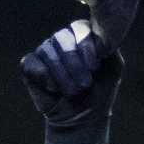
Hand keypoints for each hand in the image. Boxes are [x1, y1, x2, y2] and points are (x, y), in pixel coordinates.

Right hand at [20, 20, 122, 143]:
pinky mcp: (30, 65)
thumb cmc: (100, 90)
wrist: (83, 116)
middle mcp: (62, 38)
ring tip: (72, 92)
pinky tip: (53, 88)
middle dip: (74, 63)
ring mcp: (45, 50)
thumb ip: (109, 46)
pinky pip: (31, 62)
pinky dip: (44, 77)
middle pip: (61, 37)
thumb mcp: (113, 67)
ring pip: (47, 51)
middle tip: (84, 85)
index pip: (80, 27)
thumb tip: (97, 35)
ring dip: (62, 75)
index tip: (94, 69)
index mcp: (82, 34)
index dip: (86, 47)